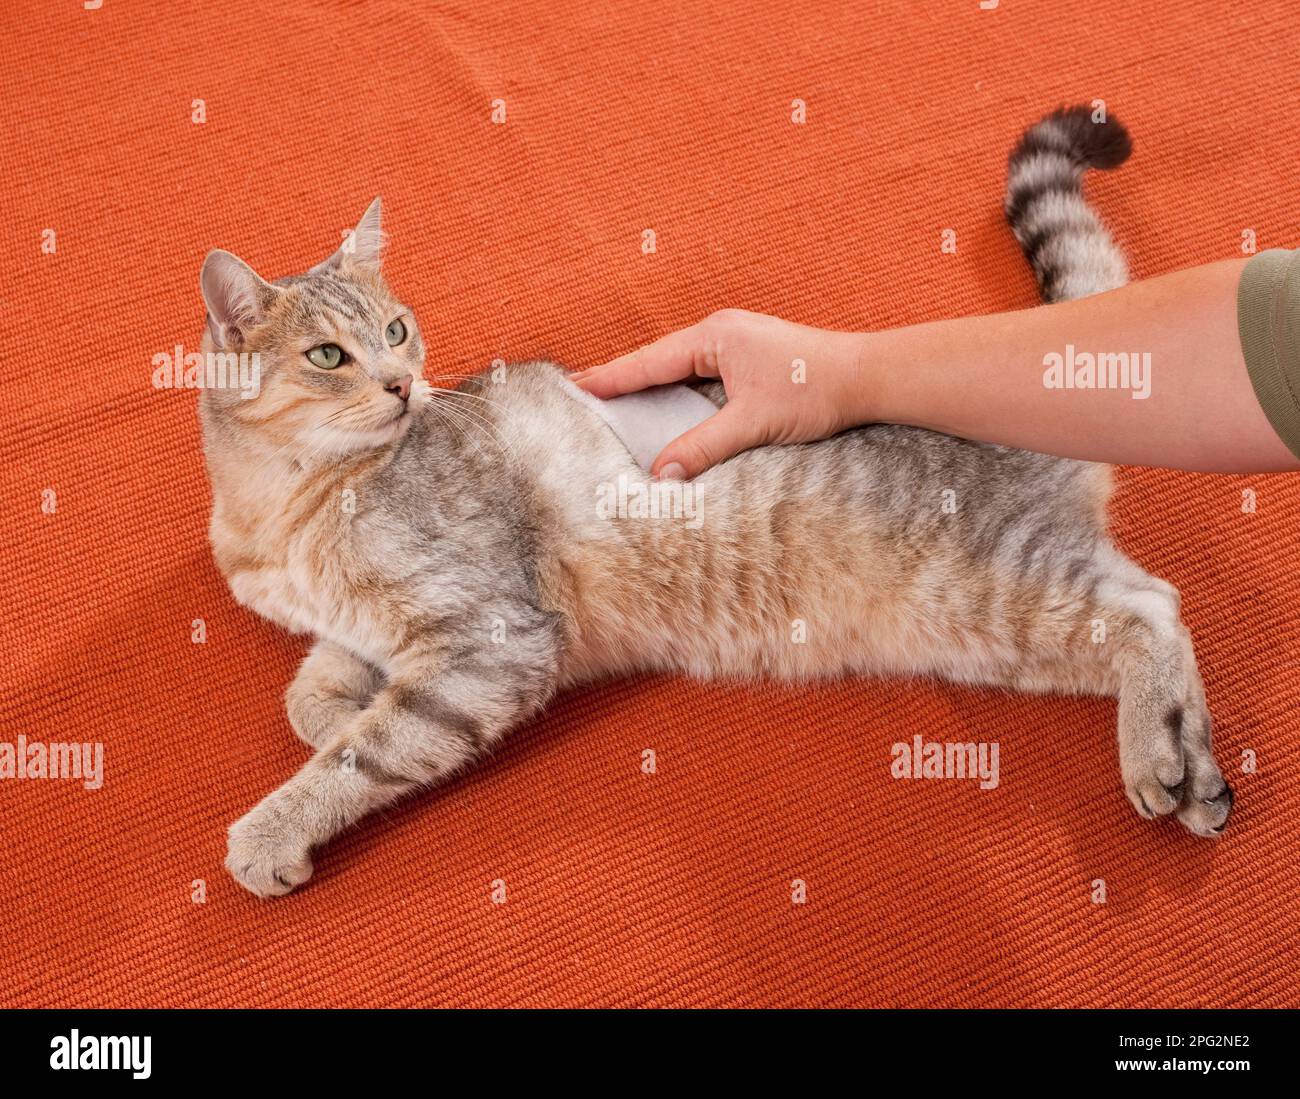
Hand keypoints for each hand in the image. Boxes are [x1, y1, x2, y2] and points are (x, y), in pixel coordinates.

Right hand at [571, 309, 866, 478]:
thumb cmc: (815, 389)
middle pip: (658, 359)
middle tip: (581, 390)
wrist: (867, 377)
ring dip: (649, 382)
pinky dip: (676, 386)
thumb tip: (662, 473)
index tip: (574, 386)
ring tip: (614, 396)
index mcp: (714, 337)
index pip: (649, 362)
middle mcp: (720, 332)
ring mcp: (735, 341)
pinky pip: (699, 371)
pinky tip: (665, 400)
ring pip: (678, 364)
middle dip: (622, 377)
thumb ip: (704, 446)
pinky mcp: (749, 356)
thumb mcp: (754, 423)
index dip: (610, 377)